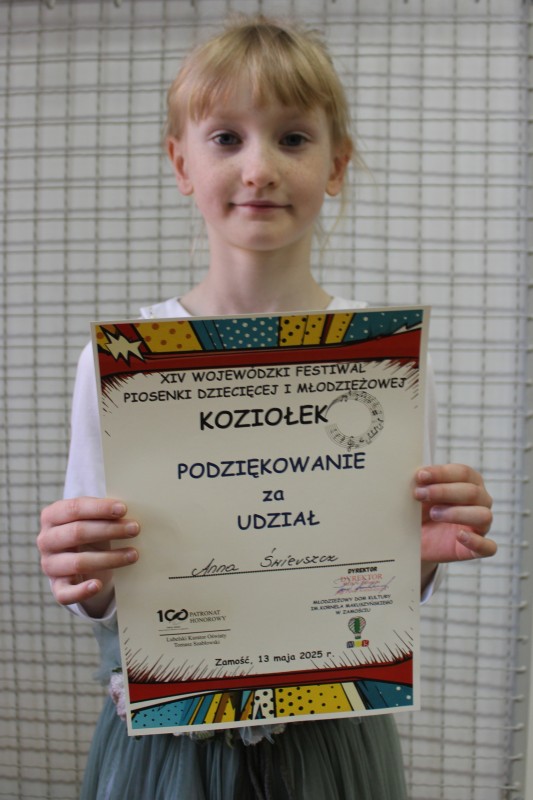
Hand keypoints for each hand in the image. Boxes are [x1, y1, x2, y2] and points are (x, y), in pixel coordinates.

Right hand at [38, 497, 139, 615]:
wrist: (77, 557)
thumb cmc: (89, 530)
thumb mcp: (91, 518)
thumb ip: (104, 512)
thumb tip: (127, 511)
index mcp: (51, 516)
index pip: (74, 509)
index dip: (99, 508)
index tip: (123, 509)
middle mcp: (46, 540)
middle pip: (77, 533)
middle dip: (109, 530)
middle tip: (135, 529)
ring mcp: (50, 564)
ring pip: (78, 562)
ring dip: (109, 558)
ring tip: (133, 554)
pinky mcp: (57, 586)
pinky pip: (66, 593)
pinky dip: (81, 591)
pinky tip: (98, 585)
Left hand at [414, 464, 495, 570]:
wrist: (413, 540)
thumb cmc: (419, 510)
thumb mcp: (418, 495)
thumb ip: (421, 483)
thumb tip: (417, 474)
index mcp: (469, 483)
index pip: (464, 473)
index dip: (442, 473)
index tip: (421, 476)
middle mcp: (480, 502)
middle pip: (473, 492)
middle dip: (444, 491)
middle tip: (419, 494)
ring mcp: (480, 526)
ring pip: (483, 516)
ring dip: (457, 513)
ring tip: (433, 514)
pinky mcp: (477, 549)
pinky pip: (488, 547)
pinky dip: (476, 542)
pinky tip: (459, 536)